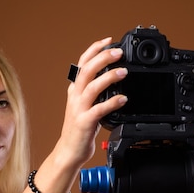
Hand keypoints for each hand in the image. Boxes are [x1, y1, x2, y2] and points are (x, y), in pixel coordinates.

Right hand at [55, 37, 127, 169]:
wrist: (69, 151)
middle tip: (119, 53)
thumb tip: (103, 77)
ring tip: (124, 72)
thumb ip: (90, 92)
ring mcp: (79, 109)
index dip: (94, 50)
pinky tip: (123, 99)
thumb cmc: (79, 130)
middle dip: (103, 58)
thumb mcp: (83, 105)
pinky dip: (112, 103)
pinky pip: (99, 110)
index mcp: (75, 90)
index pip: (82, 63)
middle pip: (86, 70)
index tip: (108, 41)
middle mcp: (75, 97)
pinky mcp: (84, 123)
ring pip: (92, 87)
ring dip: (109, 77)